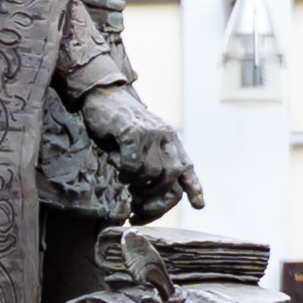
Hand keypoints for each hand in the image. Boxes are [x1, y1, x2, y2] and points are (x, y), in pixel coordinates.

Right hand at [77, 84, 205, 220]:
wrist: (104, 95)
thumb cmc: (120, 125)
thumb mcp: (142, 143)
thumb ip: (152, 162)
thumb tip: (150, 196)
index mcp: (170, 140)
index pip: (187, 167)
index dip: (194, 188)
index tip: (198, 206)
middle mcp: (165, 136)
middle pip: (172, 176)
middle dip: (156, 198)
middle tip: (138, 208)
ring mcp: (150, 133)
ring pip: (152, 172)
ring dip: (136, 183)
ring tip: (123, 179)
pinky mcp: (131, 131)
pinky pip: (133, 164)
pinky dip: (125, 171)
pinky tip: (116, 165)